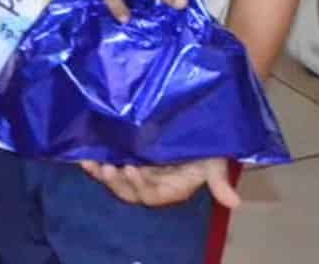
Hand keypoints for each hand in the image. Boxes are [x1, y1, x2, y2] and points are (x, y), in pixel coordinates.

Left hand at [79, 158, 239, 209]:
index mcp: (171, 187)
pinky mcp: (125, 154)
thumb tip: (234, 202)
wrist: (198, 116)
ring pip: (116, 179)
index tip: (132, 169)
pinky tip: (83, 156)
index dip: (141, 185)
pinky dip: (95, 163)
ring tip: (92, 163)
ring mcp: (137, 168)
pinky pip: (108, 164)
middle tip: (109, 167)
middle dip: (117, 182)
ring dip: (102, 174)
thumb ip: (219, 179)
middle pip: (130, 189)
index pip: (153, 194)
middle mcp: (152, 181)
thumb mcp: (215, 158)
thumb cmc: (207, 142)